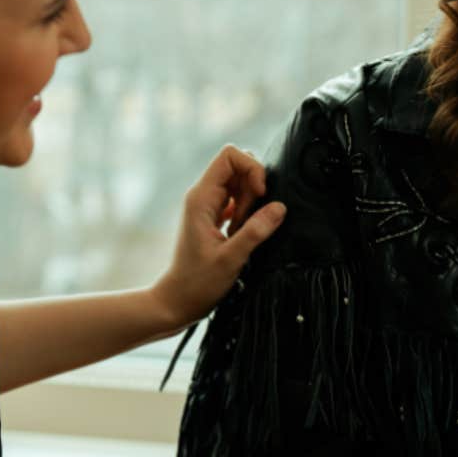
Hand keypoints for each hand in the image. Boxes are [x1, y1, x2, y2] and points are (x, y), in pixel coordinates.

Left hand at [149, 146, 285, 328]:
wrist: (177, 301)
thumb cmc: (197, 283)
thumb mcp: (230, 259)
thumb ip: (256, 231)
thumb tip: (280, 207)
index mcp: (201, 198)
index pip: (229, 156)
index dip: (251, 169)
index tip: (260, 196)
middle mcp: (202, 196)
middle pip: (237, 167)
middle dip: (253, 187)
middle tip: (251, 219)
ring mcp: (208, 206)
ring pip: (239, 184)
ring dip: (251, 202)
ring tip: (244, 230)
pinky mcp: (213, 217)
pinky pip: (237, 200)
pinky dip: (246, 212)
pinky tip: (241, 233)